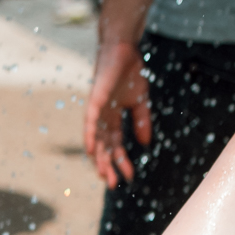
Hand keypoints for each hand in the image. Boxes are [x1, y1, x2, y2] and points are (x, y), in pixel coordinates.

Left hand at [84, 42, 151, 186]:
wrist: (123, 50)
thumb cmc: (129, 73)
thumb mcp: (139, 101)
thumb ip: (141, 121)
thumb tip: (146, 143)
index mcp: (112, 120)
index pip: (115, 146)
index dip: (121, 162)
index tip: (128, 177)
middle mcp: (102, 119)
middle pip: (103, 148)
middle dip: (107, 166)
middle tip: (111, 184)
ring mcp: (97, 111)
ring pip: (95, 140)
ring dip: (98, 158)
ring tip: (103, 174)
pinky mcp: (94, 100)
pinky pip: (89, 122)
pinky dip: (88, 136)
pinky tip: (89, 150)